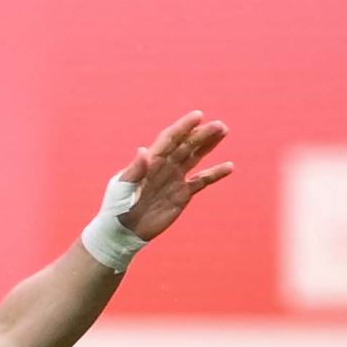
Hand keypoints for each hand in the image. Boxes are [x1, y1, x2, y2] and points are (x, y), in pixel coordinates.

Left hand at [116, 111, 233, 240]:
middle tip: (220, 126)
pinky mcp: (182, 194)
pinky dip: (215, 174)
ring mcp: (174, 179)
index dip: (183, 127)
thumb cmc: (117, 207)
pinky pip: (202, 181)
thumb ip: (135, 170)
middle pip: (186, 145)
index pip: (169, 138)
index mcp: (150, 161)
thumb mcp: (122, 187)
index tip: (198, 116)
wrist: (123, 231)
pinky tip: (229, 166)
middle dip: (202, 134)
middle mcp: (164, 166)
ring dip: (209, 145)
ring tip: (223, 131)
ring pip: (195, 157)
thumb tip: (143, 150)